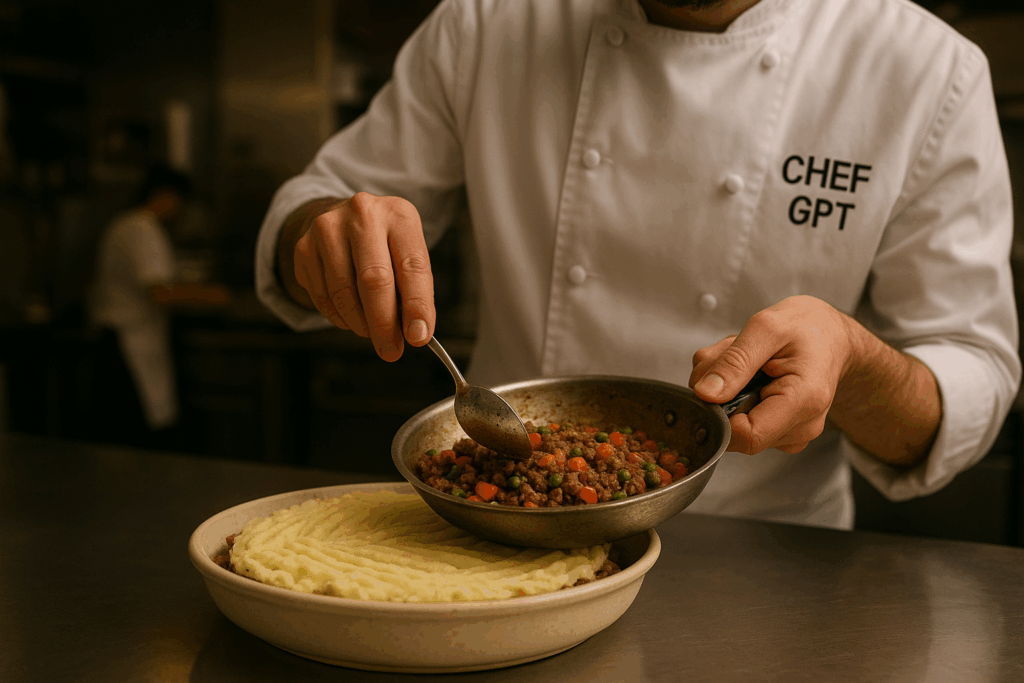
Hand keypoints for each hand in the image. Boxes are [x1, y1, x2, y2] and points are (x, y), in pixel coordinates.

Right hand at [287, 193, 434, 360]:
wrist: (344, 221)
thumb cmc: (386, 246)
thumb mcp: (409, 256)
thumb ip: (416, 292)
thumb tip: (415, 334)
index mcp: (400, 215)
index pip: (412, 266)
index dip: (417, 306)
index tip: (418, 337)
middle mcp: (362, 214)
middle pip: (374, 280)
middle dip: (384, 324)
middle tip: (391, 351)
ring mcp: (328, 228)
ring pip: (344, 292)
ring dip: (360, 324)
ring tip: (372, 333)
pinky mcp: (304, 247)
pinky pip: (322, 296)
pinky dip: (339, 317)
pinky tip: (351, 319)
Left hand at [688, 295, 854, 453]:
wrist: (832, 336)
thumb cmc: (806, 327)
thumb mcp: (766, 328)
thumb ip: (734, 361)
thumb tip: (705, 394)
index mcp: (804, 400)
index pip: (747, 436)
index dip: (718, 413)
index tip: (716, 379)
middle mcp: (802, 426)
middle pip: (735, 430)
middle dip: (720, 393)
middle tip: (736, 357)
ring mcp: (792, 433)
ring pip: (734, 424)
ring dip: (726, 391)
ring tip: (749, 363)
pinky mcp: (781, 432)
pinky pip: (742, 421)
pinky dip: (735, 396)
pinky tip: (752, 375)